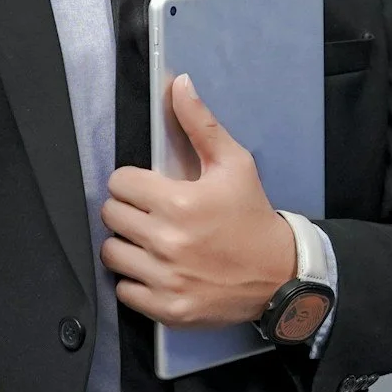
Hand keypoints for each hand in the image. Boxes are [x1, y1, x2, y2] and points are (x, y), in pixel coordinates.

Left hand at [102, 72, 297, 328]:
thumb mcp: (234, 164)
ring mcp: (165, 278)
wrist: (280, 275)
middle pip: (111, 215)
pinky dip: (136, 280)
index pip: (119, 182)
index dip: (132, 182)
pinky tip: (156, 270)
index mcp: (179, 201)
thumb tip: (178, 83)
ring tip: (150, 242)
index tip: (149, 188)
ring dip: (127, 245)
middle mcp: (167, 240)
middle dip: (128, 210)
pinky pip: (124, 290)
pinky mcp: (167, 308)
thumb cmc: (252, 215)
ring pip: (111, 253)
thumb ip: (200, 123)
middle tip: (151, 214)